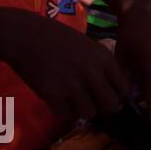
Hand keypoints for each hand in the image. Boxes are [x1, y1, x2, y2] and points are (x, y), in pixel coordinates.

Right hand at [5, 16, 131, 123]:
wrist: (26, 35)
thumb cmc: (59, 37)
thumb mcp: (90, 46)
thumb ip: (102, 65)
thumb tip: (112, 88)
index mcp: (104, 59)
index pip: (124, 89)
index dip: (118, 96)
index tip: (109, 95)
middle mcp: (92, 73)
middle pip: (110, 105)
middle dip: (104, 108)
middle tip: (94, 104)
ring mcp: (73, 85)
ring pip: (89, 113)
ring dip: (84, 111)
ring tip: (76, 103)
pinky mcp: (52, 94)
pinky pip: (67, 114)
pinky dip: (66, 111)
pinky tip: (62, 102)